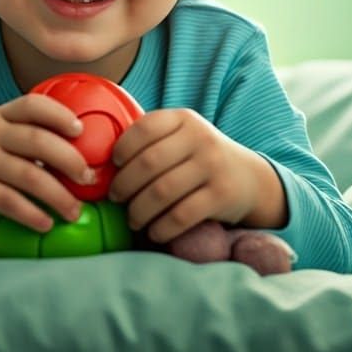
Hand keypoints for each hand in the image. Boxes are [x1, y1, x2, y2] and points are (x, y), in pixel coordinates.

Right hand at [0, 94, 96, 232]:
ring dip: (58, 195)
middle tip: (89, 178)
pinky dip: (32, 214)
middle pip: (37, 140)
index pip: (32, 104)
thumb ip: (22, 138)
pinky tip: (46, 224)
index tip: (81, 131)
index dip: (60, 114)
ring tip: (75, 211)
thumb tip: (78, 154)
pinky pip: (8, 202)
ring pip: (28, 175)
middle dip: (70, 159)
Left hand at [107, 108, 277, 243]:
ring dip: (139, 211)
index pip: (144, 128)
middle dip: (124, 185)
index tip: (112, 166)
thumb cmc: (199, 158)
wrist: (250, 178)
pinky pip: (181, 215)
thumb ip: (150, 142)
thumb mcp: (181, 138)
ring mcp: (213, 166)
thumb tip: (101, 163)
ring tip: (132, 219)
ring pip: (162, 192)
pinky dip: (161, 228)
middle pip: (148, 163)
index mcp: (184, 119)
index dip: (121, 149)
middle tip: (115, 198)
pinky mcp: (222, 195)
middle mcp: (200, 138)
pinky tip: (154, 232)